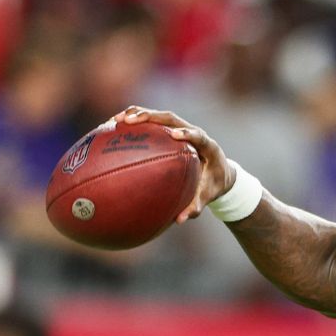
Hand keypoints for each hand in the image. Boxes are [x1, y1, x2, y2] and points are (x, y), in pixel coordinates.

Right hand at [112, 106, 232, 222]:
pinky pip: (153, 123)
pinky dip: (135, 122)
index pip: (198, 135)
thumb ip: (195, 207)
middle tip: (131, 121)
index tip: (174, 135)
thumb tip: (178, 220)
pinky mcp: (172, 130)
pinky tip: (114, 127)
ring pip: (160, 117)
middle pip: (172, 119)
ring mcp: (182, 128)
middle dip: (151, 117)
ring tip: (116, 119)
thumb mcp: (207, 197)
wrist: (220, 172)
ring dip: (138, 115)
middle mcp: (193, 132)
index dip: (187, 133)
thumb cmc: (213, 185)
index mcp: (207, 146)